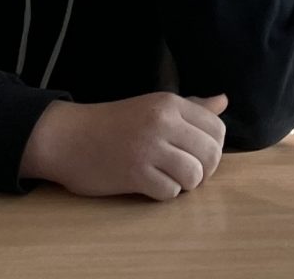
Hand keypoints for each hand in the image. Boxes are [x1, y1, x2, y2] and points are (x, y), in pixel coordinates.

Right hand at [19, 93, 227, 200]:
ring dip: (185, 183)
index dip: (213, 147)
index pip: (217, 128)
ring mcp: (149, 148)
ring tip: (168, 177)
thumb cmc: (113, 123)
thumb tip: (224, 101)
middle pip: (211, 154)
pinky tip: (150, 184)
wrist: (69, 137)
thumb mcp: (153, 105)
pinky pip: (170, 192)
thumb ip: (191, 106)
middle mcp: (163, 122)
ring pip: (194, 175)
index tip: (196, 153)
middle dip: (204, 169)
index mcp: (170, 103)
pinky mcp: (135, 174)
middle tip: (185, 170)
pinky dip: (164, 193)